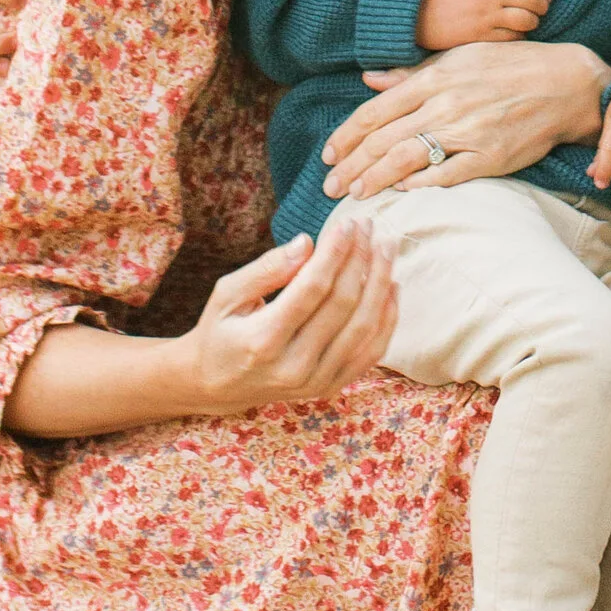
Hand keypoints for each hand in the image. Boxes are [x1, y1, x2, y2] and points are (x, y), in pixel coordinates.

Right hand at [186, 215, 397, 414]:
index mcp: (263, 340)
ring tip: (386, 247)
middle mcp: (293, 366)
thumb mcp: (226, 294)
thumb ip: (266, 268)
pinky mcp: (330, 387)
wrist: (218, 385)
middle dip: (360, 258)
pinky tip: (392, 286)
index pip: (312, 288)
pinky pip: (371, 353)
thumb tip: (307, 243)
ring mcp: (315, 381)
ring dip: (380, 282)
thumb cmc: (220, 331)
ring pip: (364, 328)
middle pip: (342, 305)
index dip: (335, 252)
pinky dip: (387, 318)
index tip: (347, 223)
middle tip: (368, 226)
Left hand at [320, 40, 610, 198]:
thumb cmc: (508, 66)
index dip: (345, 136)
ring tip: (353, 196)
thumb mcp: (459, 56)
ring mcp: (467, 132)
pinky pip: (445, 175)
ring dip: (374, 180)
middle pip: (383, 140)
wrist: (563, 83)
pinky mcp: (489, 157)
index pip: (374, 112)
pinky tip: (399, 192)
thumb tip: (369, 79)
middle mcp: (445, 104)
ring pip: (406, 159)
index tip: (328, 155)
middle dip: (351, 166)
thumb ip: (412, 73)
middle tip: (330, 185)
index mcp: (434, 77)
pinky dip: (418, 184)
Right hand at [419, 0, 551, 48]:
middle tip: (542, 9)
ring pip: (525, 19)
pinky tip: (515, 34)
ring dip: (533, 22)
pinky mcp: (480, 36)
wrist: (416, 13)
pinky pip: (510, 37)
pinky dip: (518, 36)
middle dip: (542, 5)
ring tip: (529, 23)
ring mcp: (486, 17)